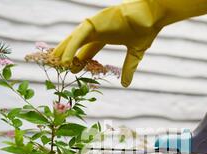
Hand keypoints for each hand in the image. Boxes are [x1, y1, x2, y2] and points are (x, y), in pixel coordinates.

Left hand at [52, 0, 206, 86]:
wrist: (152, 16)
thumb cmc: (145, 29)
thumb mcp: (135, 53)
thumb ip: (129, 68)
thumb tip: (126, 85)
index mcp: (106, 35)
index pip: (88, 49)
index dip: (79, 59)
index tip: (72, 70)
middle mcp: (98, 30)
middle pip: (77, 43)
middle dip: (67, 54)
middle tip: (57, 67)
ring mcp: (95, 25)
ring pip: (74, 39)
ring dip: (64, 51)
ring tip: (54, 63)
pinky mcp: (95, 22)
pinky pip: (80, 36)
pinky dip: (72, 48)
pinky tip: (66, 60)